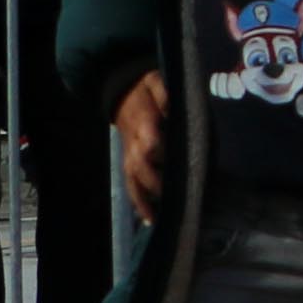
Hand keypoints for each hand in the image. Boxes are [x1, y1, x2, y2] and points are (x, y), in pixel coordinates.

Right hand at [116, 74, 169, 214]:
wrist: (121, 92)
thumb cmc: (145, 90)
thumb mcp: (156, 81)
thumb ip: (165, 93)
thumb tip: (174, 107)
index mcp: (143, 124)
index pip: (152, 142)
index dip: (163, 154)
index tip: (182, 164)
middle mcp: (135, 146)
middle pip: (142, 169)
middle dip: (156, 184)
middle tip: (175, 199)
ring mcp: (130, 157)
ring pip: (134, 182)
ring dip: (144, 202)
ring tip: (156, 220)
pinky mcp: (129, 164)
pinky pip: (131, 185)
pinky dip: (138, 203)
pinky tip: (149, 219)